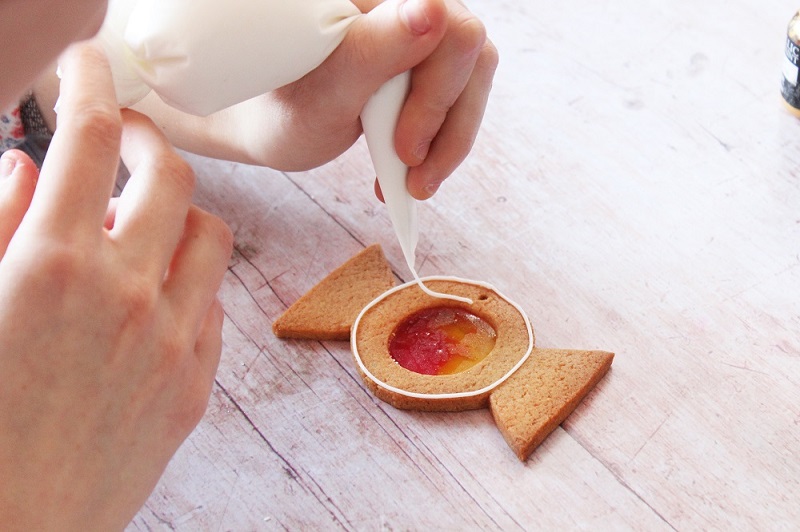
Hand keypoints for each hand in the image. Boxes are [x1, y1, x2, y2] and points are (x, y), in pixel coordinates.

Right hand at [0, 42, 232, 529]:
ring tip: (144, 219)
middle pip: (171, 175)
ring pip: (210, 237)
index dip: (91, 84)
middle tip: (123, 137)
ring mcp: (170, 342)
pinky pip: (212, 306)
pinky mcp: (193, 386)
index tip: (88, 65)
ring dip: (180, 211)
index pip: (89, 139)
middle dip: (147, 139)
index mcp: (53, 265)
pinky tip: (155, 293)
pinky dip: (187, 282)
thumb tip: (27, 170)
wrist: (8, 529)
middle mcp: (126, 295)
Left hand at [129, 0, 497, 200]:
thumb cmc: (284, 105)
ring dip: (447, 142)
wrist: (272, 120)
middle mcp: (406, 0)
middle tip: (405, 167)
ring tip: (412, 183)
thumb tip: (432, 9)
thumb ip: (375, 49)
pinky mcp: (430, 57)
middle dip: (440, 124)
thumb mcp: (325, 89)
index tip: (403, 146)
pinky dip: (441, 143)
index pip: (448, 25)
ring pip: (473, 77)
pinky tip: (412, 171)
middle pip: (469, 52)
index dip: (435, 90)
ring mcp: (424, 26)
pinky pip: (462, 96)